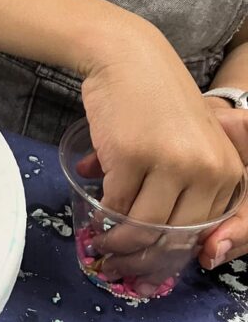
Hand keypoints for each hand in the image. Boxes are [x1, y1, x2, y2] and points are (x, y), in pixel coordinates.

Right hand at [77, 23, 243, 288]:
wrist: (127, 56)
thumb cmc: (157, 100)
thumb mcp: (190, 144)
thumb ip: (186, 186)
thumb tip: (159, 239)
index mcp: (226, 170)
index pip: (201, 229)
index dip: (172, 251)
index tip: (150, 263)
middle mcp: (204, 169)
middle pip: (172, 234)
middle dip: (143, 257)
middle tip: (120, 264)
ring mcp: (168, 163)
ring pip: (142, 225)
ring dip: (118, 242)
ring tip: (102, 245)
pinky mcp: (130, 157)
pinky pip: (116, 202)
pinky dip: (103, 214)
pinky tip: (94, 217)